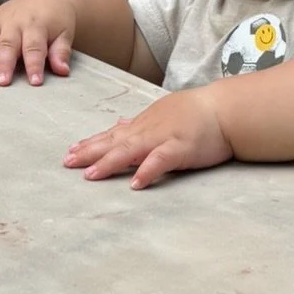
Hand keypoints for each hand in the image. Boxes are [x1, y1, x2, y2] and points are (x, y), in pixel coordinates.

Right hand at [0, 0, 79, 85]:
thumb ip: (61, 52)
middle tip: (2, 82)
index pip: (34, 47)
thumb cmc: (57, 21)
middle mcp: (16, 21)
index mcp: (37, 24)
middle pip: (7, 43)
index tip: (35, 82)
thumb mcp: (65, 34)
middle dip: (4, 63)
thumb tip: (63, 70)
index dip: (34, 65)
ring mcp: (0, 20)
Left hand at [63, 88, 233, 189]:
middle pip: (114, 142)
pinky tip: (135, 184)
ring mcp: (164, 138)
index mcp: (144, 124)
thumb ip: (140, 124)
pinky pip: (161, 160)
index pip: (112, 135)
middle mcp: (148, 130)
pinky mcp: (181, 148)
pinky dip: (147, 171)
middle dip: (89, 152)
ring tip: (90, 175)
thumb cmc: (197, 113)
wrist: (226, 109)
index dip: (91, 143)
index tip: (71, 151)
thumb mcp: (163, 114)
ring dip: (109, 162)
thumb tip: (120, 124)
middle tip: (67, 163)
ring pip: (131, 150)